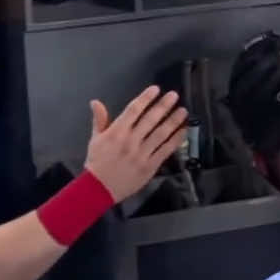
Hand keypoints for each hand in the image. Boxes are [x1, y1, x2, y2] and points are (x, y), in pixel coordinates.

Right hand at [84, 86, 187, 202]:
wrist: (99, 189)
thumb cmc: (97, 163)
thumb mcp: (95, 139)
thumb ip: (100, 119)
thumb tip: (95, 102)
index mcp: (116, 132)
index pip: (133, 110)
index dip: (146, 98)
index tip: (156, 89)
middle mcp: (131, 140)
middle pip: (150, 119)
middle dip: (163, 105)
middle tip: (174, 95)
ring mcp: (142, 153)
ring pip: (161, 133)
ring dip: (173, 121)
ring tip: (183, 111)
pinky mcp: (150, 166)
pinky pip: (165, 150)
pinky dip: (175, 140)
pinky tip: (183, 131)